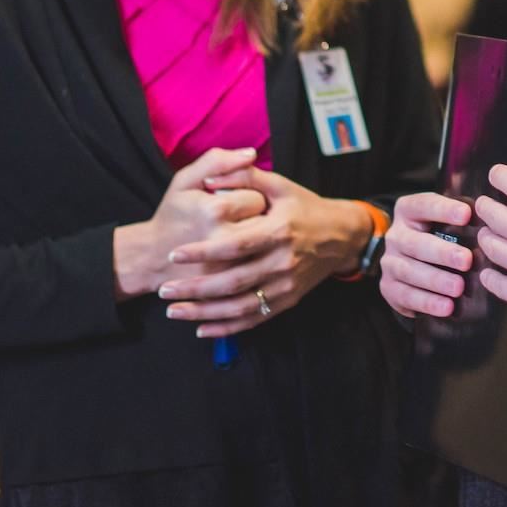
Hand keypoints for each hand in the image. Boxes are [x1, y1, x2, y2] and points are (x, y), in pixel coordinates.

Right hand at [113, 147, 266, 299]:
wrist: (152, 258)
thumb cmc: (173, 214)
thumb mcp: (185, 180)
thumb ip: (218, 161)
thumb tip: (251, 153)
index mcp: (215, 210)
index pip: (258, 198)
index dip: (252, 196)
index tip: (240, 200)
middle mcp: (224, 240)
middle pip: (267, 225)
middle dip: (260, 219)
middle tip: (244, 219)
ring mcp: (228, 268)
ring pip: (265, 251)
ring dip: (261, 243)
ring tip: (245, 236)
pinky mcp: (228, 288)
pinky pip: (257, 274)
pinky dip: (257, 263)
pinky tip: (247, 255)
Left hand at [158, 169, 372, 336]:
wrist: (342, 235)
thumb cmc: (306, 207)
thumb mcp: (281, 185)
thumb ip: (246, 178)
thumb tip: (210, 177)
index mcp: (279, 231)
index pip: (235, 245)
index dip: (203, 251)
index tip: (175, 254)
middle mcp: (282, 261)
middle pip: (233, 282)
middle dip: (195, 289)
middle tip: (164, 290)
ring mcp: (286, 285)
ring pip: (240, 306)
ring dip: (204, 312)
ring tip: (173, 311)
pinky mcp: (288, 300)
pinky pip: (254, 318)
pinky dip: (227, 327)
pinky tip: (201, 328)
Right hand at [378, 192, 473, 317]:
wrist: (407, 262)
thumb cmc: (436, 235)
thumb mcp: (442, 220)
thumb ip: (460, 216)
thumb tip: (492, 218)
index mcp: (408, 211)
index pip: (423, 205)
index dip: (444, 209)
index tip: (467, 214)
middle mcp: (396, 235)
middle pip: (415, 243)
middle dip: (442, 252)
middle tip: (466, 260)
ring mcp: (389, 262)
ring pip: (409, 271)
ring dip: (436, 280)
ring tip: (458, 287)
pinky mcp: (389, 288)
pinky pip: (406, 296)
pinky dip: (427, 302)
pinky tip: (446, 307)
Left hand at [474, 165, 506, 330]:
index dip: (499, 176)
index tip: (496, 175)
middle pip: (492, 214)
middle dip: (485, 206)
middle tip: (485, 205)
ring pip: (490, 245)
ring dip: (486, 237)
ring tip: (487, 235)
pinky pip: (495, 283)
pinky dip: (489, 276)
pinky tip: (489, 272)